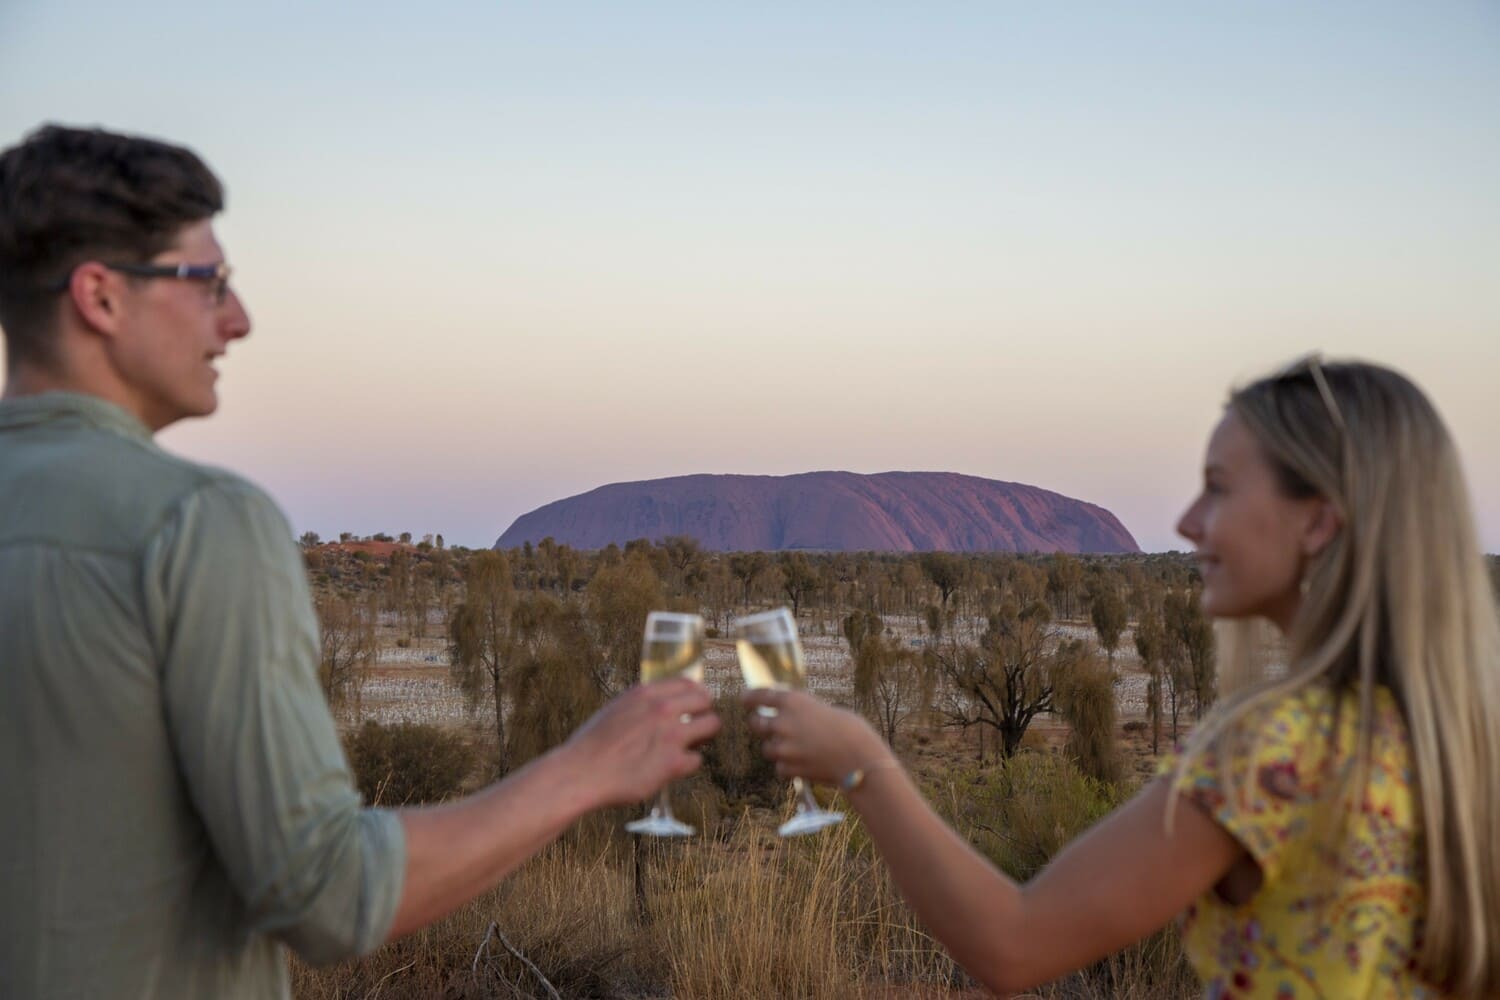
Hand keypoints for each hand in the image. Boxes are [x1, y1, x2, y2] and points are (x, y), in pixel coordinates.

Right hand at [563, 677, 720, 807]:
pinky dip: (686, 765)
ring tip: (690, 747)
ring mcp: (671, 735)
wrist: (581, 773)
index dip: (696, 695)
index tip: (696, 705)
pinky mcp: (673, 763)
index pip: (688, 682)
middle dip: (704, 713)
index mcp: (646, 693)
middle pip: (706, 700)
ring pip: (712, 726)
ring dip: (703, 737)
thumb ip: (642, 705)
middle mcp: (662, 709)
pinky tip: (671, 769)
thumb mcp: (616, 709)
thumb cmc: (593, 745)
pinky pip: (697, 760)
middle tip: (697, 728)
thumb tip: (663, 705)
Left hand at [742, 689, 888, 785]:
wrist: (859, 759)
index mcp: (793, 701)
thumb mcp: (824, 710)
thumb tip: (793, 720)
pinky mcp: (788, 768)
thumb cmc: (851, 730)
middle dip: (759, 724)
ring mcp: (783, 747)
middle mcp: (783, 722)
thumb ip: (804, 713)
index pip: (759, 695)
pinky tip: (804, 764)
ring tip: (797, 749)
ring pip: (767, 748)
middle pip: (756, 723)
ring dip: (776, 748)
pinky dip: (788, 767)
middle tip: (767, 726)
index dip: (749, 697)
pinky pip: (779, 767)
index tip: (744, 699)